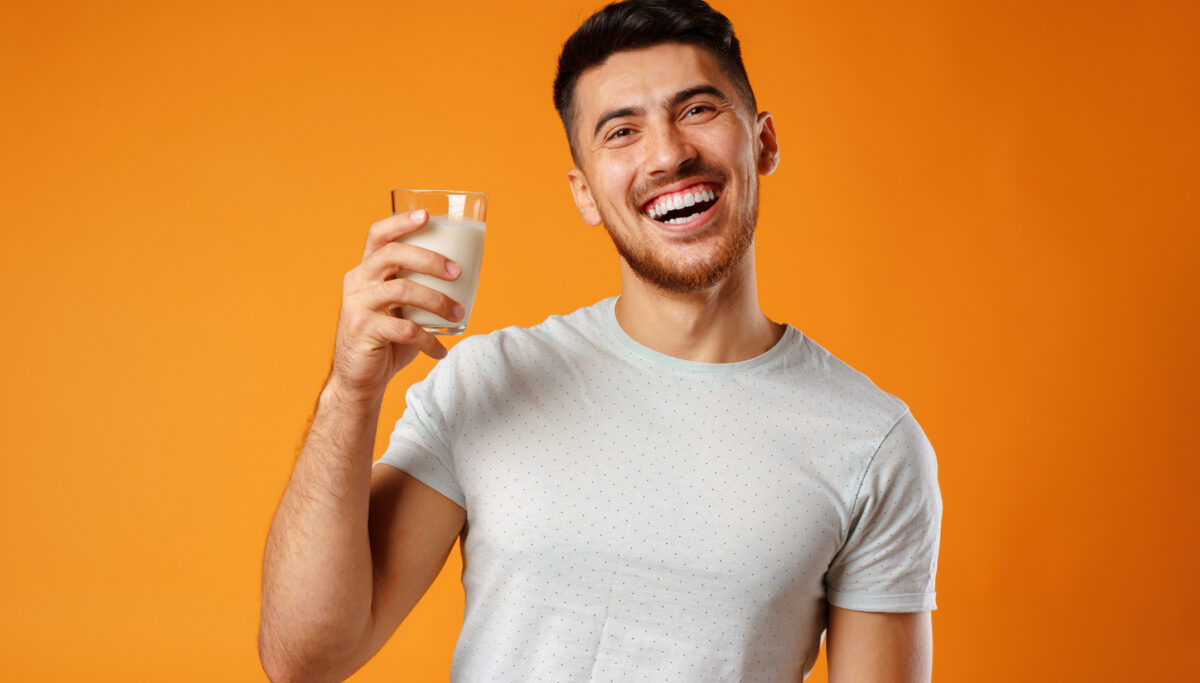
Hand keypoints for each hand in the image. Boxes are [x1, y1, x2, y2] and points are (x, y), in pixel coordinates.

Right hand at [328, 209, 463, 402]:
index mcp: (367, 270)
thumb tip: (464, 277)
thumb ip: (418, 289)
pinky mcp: (363, 330)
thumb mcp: (401, 309)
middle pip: (393, 255)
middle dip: (430, 260)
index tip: (427, 216)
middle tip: (458, 272)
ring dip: (437, 301)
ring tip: (459, 314)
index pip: (378, 235)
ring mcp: (358, 305)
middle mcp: (358, 281)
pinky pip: (404, 329)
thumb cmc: (388, 340)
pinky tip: (441, 351)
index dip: (401, 222)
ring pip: (402, 290)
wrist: (360, 379)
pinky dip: (429, 340)